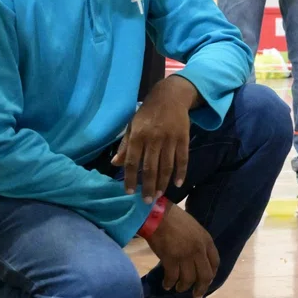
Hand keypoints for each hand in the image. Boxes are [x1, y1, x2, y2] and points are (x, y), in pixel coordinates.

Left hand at [112, 75, 195, 198]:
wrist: (170, 96)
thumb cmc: (147, 113)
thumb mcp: (132, 126)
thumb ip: (125, 146)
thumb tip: (115, 163)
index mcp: (138, 136)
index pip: (132, 162)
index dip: (130, 179)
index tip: (129, 192)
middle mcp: (153, 139)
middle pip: (150, 168)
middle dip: (148, 187)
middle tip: (147, 201)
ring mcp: (170, 139)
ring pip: (166, 166)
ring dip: (163, 183)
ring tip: (159, 195)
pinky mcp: (183, 138)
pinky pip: (182, 159)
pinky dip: (181, 172)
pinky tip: (177, 183)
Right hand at [142, 203, 218, 297]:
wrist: (157, 215)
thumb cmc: (174, 219)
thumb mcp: (194, 228)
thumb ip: (199, 242)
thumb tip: (198, 258)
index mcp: (206, 240)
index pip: (215, 263)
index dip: (212, 274)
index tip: (207, 280)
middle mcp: (199, 250)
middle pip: (205, 276)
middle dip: (201, 288)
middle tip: (196, 295)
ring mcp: (185, 255)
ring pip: (188, 279)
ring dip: (183, 287)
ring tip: (178, 288)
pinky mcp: (171, 259)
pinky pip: (172, 277)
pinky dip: (169, 283)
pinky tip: (166, 284)